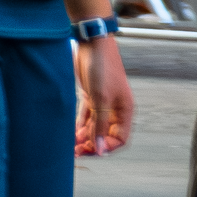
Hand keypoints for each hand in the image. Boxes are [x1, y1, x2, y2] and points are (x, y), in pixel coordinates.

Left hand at [74, 34, 133, 154]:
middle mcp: (115, 109)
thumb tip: (101, 148)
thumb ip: (101, 125)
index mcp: (124, 111)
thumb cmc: (102, 68)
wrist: (92, 44)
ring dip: (84, 136)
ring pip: (95, 126)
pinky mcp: (91, 96)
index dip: (107, 147)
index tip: (91, 152)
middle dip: (93, 144)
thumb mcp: (101, 99)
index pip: (120, 139)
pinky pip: (86, 116)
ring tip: (71, 145)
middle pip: (106, 135)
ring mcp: (102, 103)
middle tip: (77, 152)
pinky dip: (79, 125)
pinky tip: (71, 133)